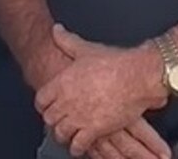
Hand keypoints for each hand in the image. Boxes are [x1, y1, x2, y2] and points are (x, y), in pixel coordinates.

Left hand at [36, 25, 166, 155]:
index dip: (43, 106)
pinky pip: (79, 144)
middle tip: (57, 123)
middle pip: (49, 118)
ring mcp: (79, 116)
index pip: (40, 100)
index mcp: (61, 82)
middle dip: (52, 121)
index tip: (47, 108)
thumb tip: (56, 30)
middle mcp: (66, 101)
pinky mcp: (96, 129)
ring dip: (63, 135)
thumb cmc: (114, 63)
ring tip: (66, 136)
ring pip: (61, 133)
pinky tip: (79, 147)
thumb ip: (67, 41)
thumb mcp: (85, 49)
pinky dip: (78, 148)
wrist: (137, 75)